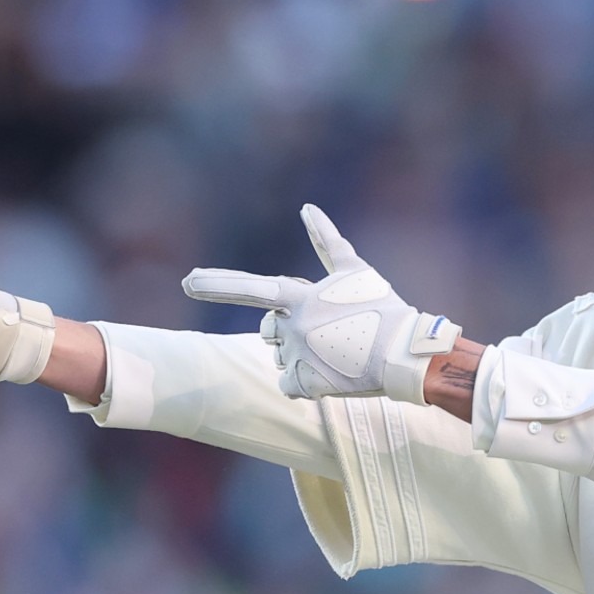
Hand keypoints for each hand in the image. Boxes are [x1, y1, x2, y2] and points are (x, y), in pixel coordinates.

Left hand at [182, 205, 458, 403]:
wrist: (406, 352)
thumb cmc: (382, 307)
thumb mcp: (355, 269)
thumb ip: (326, 240)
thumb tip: (307, 207)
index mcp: (299, 297)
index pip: (251, 288)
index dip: (216, 284)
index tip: (187, 282)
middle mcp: (292, 326)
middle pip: (270, 331)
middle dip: (290, 332)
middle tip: (329, 332)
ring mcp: (298, 357)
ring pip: (281, 360)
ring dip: (303, 357)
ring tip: (339, 351)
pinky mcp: (308, 385)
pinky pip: (290, 386)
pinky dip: (307, 384)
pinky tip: (335, 373)